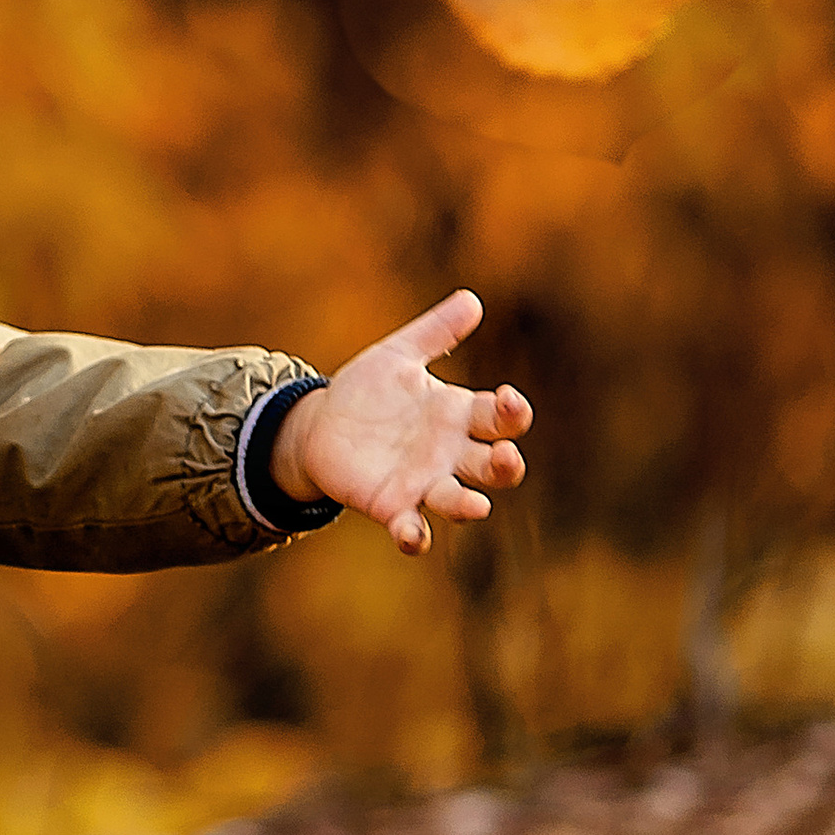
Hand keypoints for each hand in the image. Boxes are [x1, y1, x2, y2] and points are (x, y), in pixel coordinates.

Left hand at [271, 290, 529, 557]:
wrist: (322, 424)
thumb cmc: (369, 390)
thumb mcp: (397, 355)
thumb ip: (434, 332)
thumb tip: (472, 299)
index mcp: (458, 414)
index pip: (502, 418)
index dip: (512, 412)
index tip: (508, 400)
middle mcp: (450, 454)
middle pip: (495, 467)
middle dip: (506, 464)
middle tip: (505, 456)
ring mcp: (423, 483)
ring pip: (460, 500)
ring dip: (469, 505)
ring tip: (477, 506)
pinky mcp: (392, 505)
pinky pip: (411, 527)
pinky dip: (415, 535)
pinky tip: (413, 535)